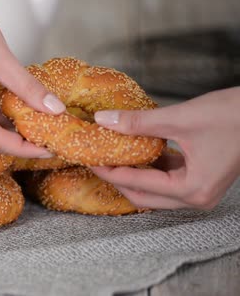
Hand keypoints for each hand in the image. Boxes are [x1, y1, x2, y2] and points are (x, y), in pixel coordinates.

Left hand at [91, 87, 239, 209]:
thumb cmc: (233, 115)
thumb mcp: (180, 118)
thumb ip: (138, 122)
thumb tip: (104, 120)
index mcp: (191, 189)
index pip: (137, 184)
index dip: (109, 172)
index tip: (89, 160)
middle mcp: (196, 197)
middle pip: (143, 196)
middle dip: (118, 179)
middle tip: (96, 160)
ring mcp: (200, 191)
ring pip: (155, 190)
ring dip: (134, 174)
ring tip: (111, 155)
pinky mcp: (202, 179)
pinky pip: (168, 179)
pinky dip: (150, 167)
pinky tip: (135, 151)